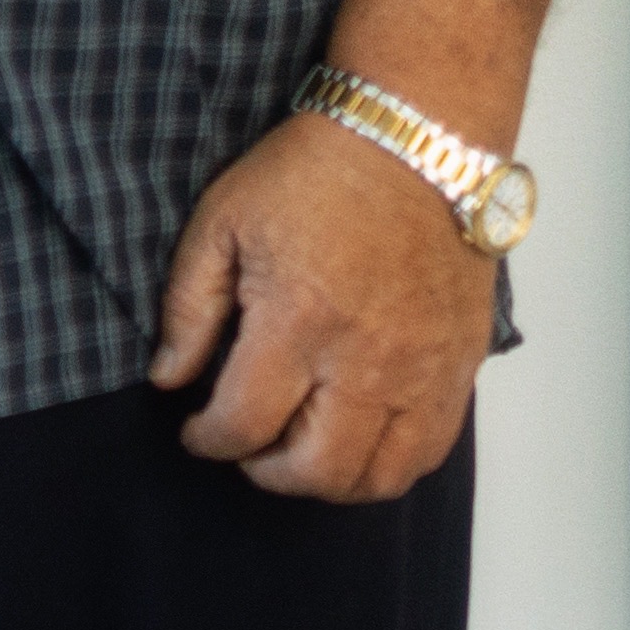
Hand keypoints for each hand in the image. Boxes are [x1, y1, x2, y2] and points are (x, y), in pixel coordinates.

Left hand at [151, 114, 494, 499]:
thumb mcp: (223, 222)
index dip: (209, 440)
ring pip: (378, 477)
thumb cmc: (310, 175)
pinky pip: (430, 453)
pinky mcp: (461, 371)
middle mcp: (365, 360)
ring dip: (329, 484)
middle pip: (316, 468)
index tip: (195, 431)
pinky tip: (356, 444)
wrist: (413, 145)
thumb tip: (168, 378)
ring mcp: (422, 372)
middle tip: (245, 451)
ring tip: (298, 454)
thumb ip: (189, 307)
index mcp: (298, 319)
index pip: (245, 422)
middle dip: (267, 474)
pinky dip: (388, 468)